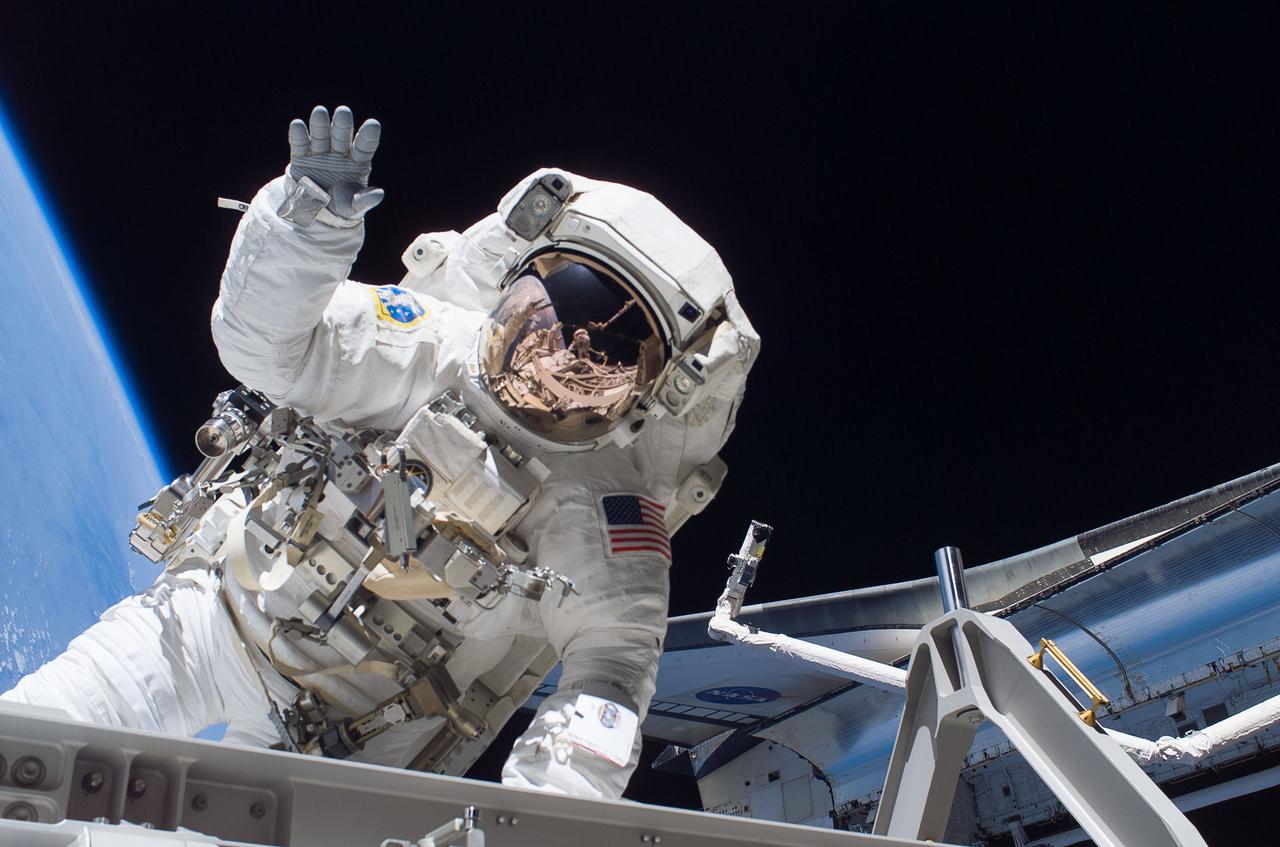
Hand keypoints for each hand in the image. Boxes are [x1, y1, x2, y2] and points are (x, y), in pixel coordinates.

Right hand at [286, 105, 383, 219]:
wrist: (317, 212)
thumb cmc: (342, 206)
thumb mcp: (355, 206)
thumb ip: (365, 199)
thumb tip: (379, 193)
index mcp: (358, 161)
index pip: (365, 146)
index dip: (369, 136)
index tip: (373, 124)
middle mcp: (339, 153)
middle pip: (342, 136)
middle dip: (342, 125)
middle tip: (343, 112)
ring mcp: (320, 153)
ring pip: (321, 135)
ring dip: (320, 124)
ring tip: (320, 112)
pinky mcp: (301, 157)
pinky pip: (300, 144)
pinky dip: (298, 135)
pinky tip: (298, 124)